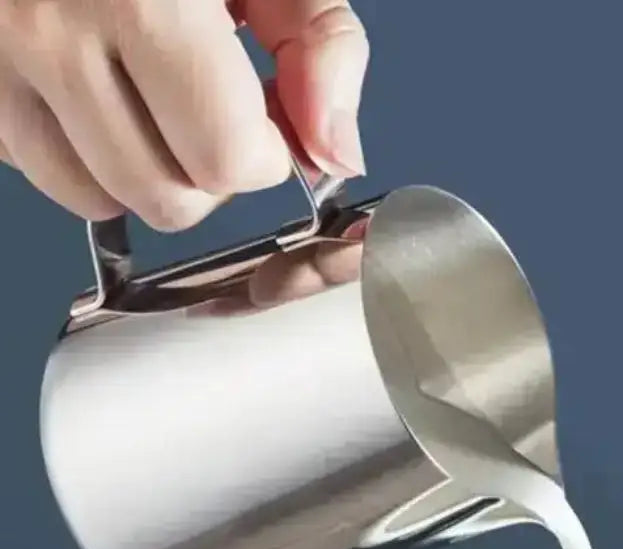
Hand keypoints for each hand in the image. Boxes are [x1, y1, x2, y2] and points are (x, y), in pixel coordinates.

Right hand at [0, 0, 367, 228]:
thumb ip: (319, 47)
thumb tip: (336, 154)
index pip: (225, 157)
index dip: (265, 157)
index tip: (267, 126)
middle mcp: (53, 26)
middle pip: (168, 197)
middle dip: (211, 174)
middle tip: (213, 116)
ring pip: (100, 200)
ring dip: (148, 175)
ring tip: (157, 106)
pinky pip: (40, 171)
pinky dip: (83, 156)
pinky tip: (100, 95)